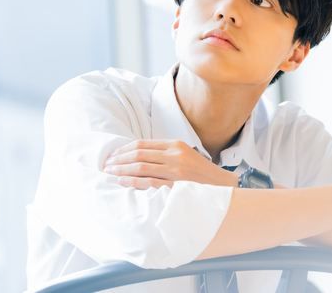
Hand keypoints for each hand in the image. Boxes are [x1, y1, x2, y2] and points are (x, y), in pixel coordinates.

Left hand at [103, 139, 238, 189]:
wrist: (225, 188)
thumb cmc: (202, 174)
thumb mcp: (185, 156)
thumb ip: (165, 154)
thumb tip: (138, 156)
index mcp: (175, 145)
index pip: (142, 143)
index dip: (123, 149)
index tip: (112, 155)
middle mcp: (174, 155)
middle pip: (138, 153)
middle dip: (118, 159)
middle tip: (105, 164)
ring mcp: (176, 171)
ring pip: (141, 166)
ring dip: (122, 170)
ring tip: (110, 173)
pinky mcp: (177, 186)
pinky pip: (150, 182)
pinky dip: (133, 182)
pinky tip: (123, 182)